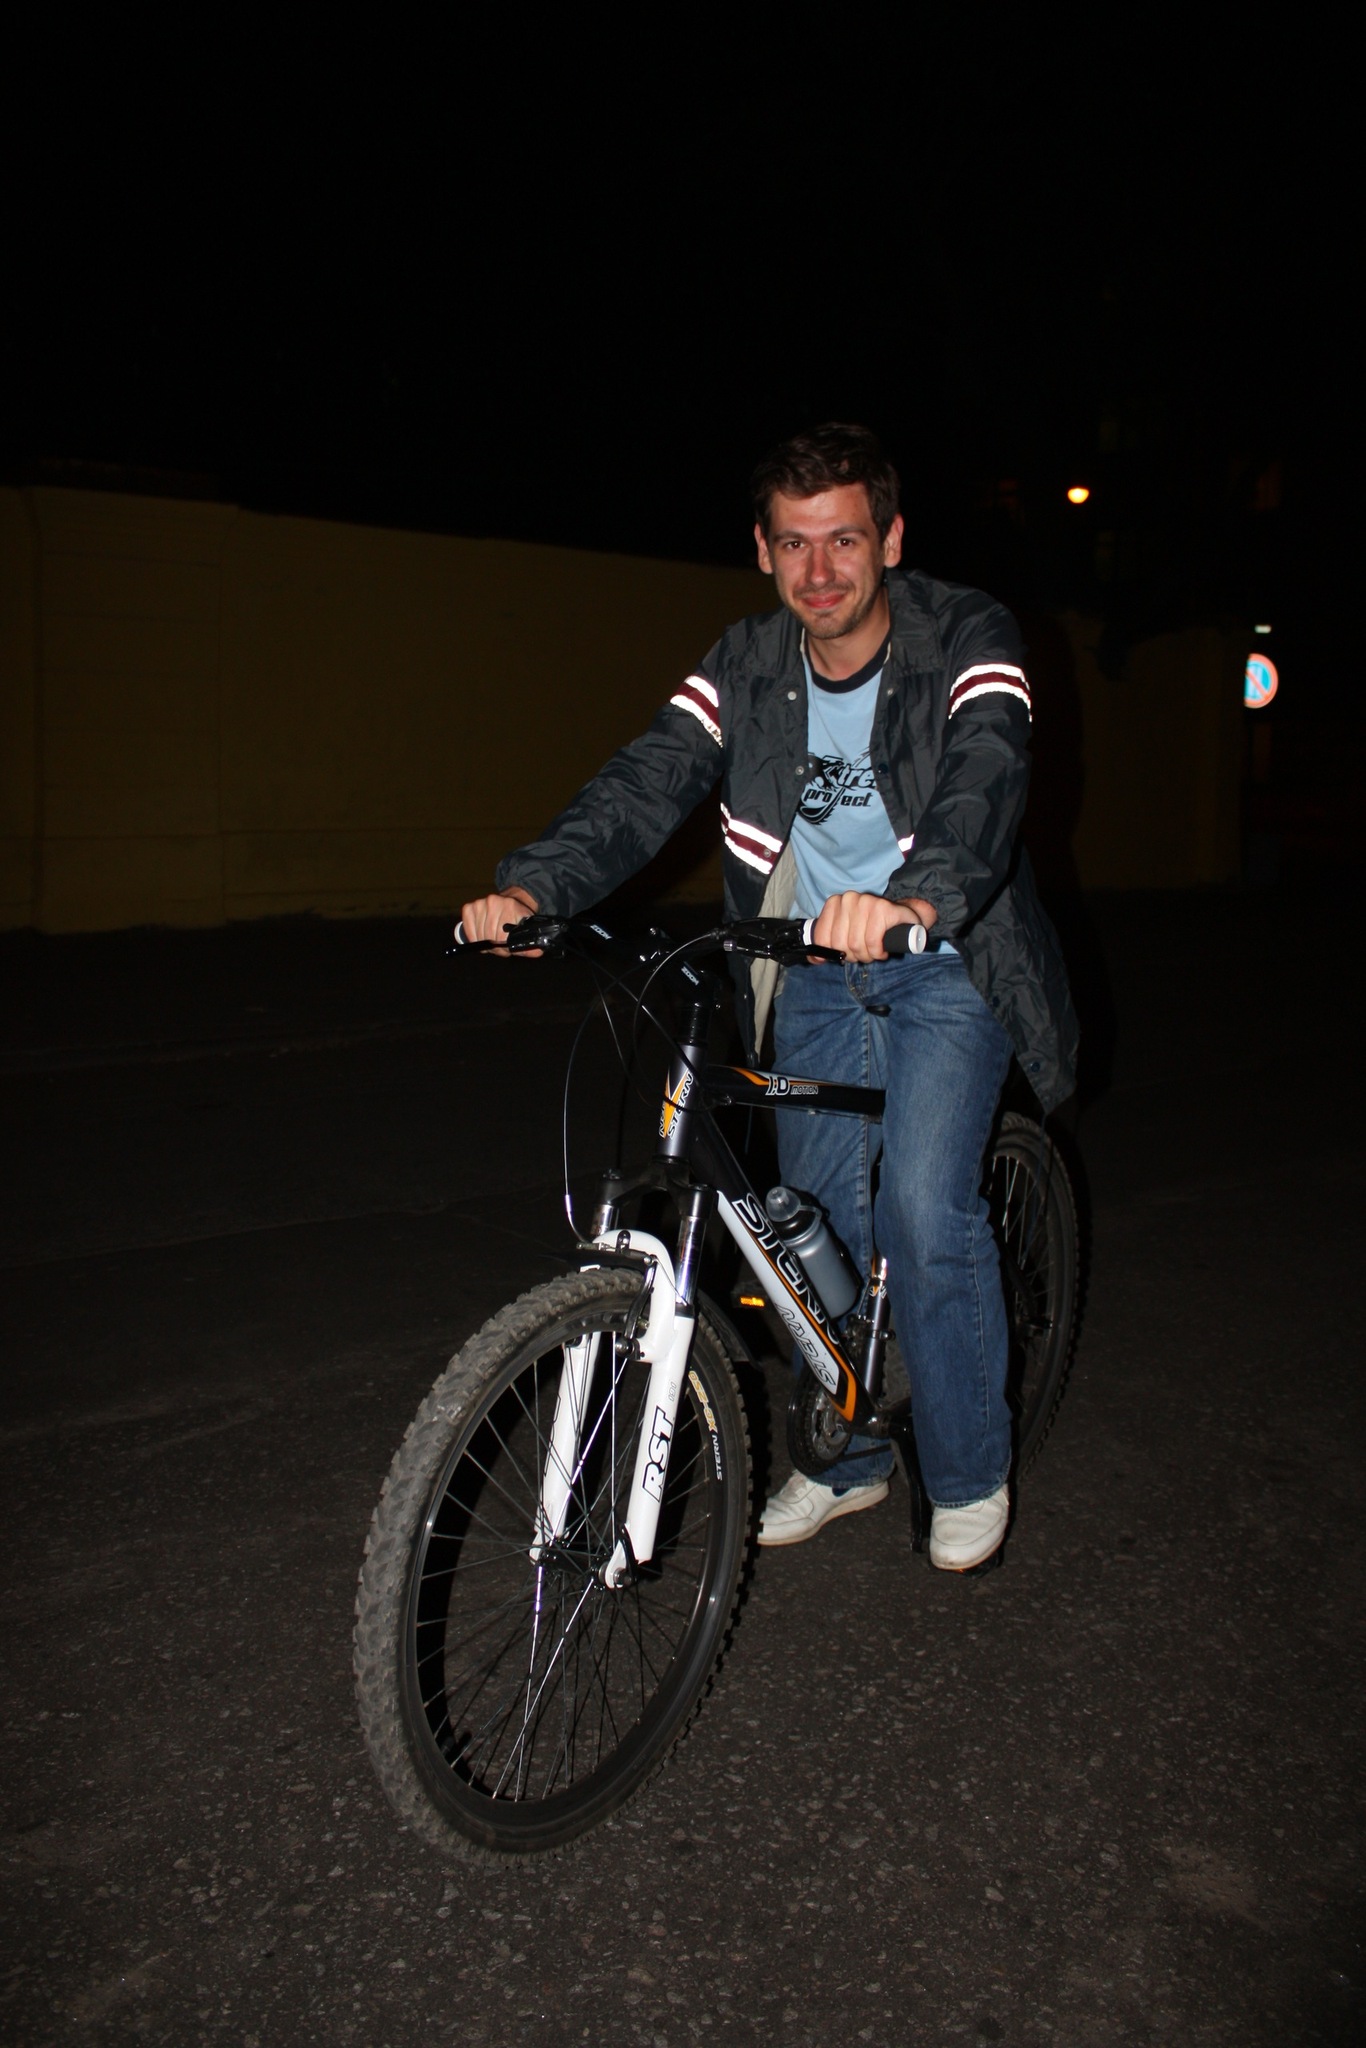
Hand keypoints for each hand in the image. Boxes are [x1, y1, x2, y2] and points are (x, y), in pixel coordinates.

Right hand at [458, 886, 539, 956]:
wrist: (512, 900)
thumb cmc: (518, 919)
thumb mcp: (526, 930)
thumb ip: (530, 943)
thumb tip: (537, 952)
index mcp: (510, 905)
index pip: (501, 936)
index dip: (503, 948)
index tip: (506, 950)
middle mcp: (493, 901)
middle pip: (489, 936)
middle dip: (495, 946)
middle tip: (500, 946)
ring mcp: (480, 903)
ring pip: (479, 935)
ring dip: (485, 943)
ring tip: (493, 941)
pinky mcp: (469, 907)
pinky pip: (468, 930)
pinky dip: (474, 937)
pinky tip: (481, 936)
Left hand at [811, 891, 936, 962]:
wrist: (902, 916)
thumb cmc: (871, 927)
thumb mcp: (846, 932)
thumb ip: (828, 943)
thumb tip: (814, 959)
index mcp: (835, 903)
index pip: (822, 938)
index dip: (833, 954)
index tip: (844, 955)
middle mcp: (848, 899)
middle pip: (840, 944)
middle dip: (853, 956)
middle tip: (863, 954)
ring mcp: (865, 902)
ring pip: (856, 944)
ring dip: (867, 956)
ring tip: (874, 952)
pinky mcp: (883, 909)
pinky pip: (873, 942)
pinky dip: (877, 952)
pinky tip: (882, 951)